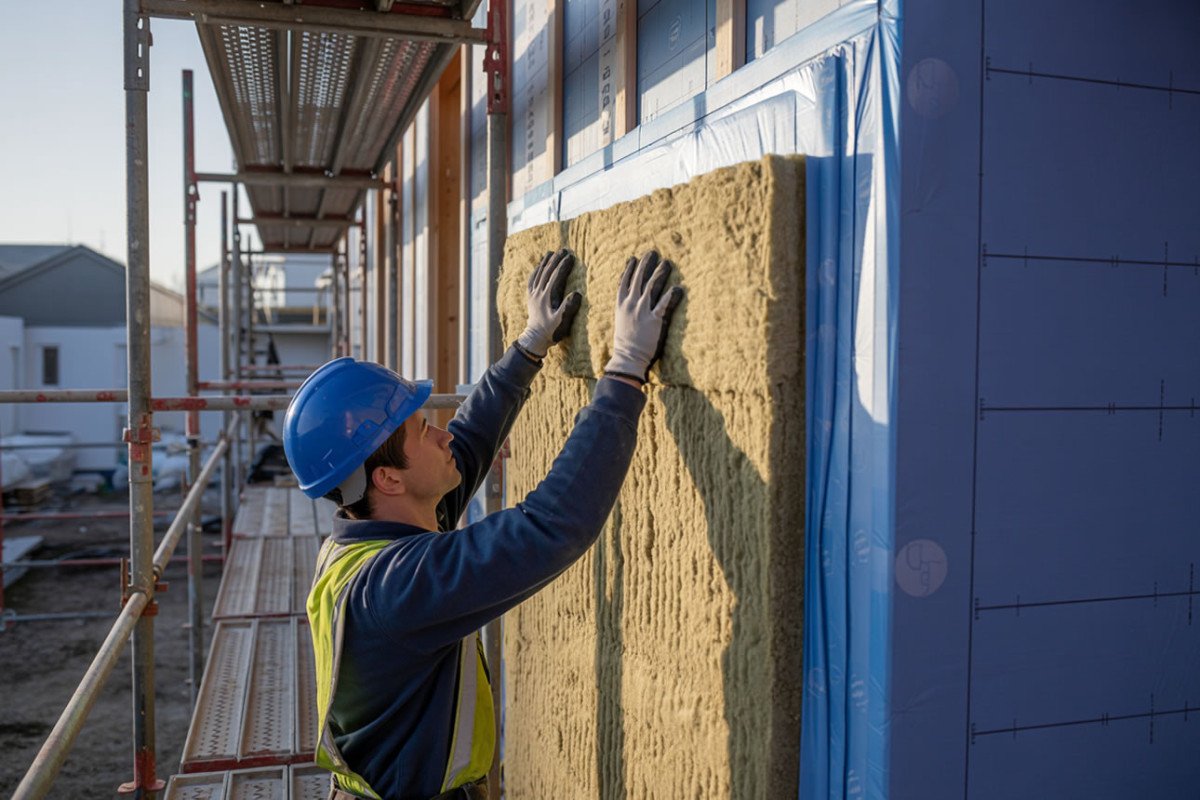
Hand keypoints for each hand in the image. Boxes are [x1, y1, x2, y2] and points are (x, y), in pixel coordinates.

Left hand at [516, 248, 582, 357]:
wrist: (535, 338)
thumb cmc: (551, 331)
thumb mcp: (562, 321)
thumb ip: (568, 307)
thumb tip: (576, 293)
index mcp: (547, 297)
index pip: (556, 276)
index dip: (563, 265)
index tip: (571, 256)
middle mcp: (538, 293)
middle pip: (547, 272)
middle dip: (556, 259)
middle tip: (564, 250)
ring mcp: (533, 294)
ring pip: (538, 273)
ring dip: (545, 262)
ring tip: (552, 252)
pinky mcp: (530, 297)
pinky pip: (532, 280)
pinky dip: (536, 271)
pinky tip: (539, 266)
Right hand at [604, 250, 684, 382]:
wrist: (628, 358)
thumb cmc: (625, 343)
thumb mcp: (621, 322)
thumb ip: (626, 309)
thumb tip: (632, 300)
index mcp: (621, 305)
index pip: (624, 282)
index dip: (629, 269)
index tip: (634, 258)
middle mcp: (631, 305)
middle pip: (638, 279)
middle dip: (646, 264)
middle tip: (653, 252)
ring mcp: (642, 311)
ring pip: (651, 286)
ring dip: (659, 273)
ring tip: (666, 263)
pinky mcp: (655, 320)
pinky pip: (664, 304)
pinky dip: (671, 295)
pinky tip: (678, 288)